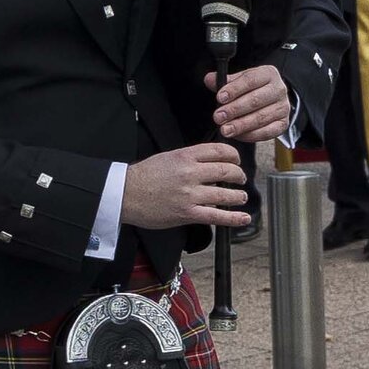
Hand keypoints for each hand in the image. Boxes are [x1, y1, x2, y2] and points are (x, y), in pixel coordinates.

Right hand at [121, 142, 250, 232]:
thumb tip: (208, 164)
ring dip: (239, 196)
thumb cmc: (143, 177)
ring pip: (226, 194)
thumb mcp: (167, 158)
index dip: (234, 155)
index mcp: (185, 156)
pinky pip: (217, 216)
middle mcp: (190, 173)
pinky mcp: (188, 213)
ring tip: (241, 197)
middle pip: (227, 170)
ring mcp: (190, 194)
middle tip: (241, 179)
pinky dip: (234, 218)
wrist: (125, 194)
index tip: (236, 160)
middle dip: (239, 175)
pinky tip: (243, 217)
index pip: (219, 150)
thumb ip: (189, 159)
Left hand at [208, 61, 294, 144]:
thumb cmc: (252, 89)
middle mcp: (279, 89)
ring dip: (240, 125)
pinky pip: (267, 132)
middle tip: (218, 117)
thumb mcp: (239, 80)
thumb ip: (224, 81)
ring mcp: (283, 108)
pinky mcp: (283, 124)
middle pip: (255, 100)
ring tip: (225, 129)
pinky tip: (237, 135)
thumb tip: (209, 80)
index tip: (220, 98)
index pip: (250, 80)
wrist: (271, 100)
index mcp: (268, 74)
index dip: (234, 89)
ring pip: (260, 118)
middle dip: (234, 110)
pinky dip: (250, 135)